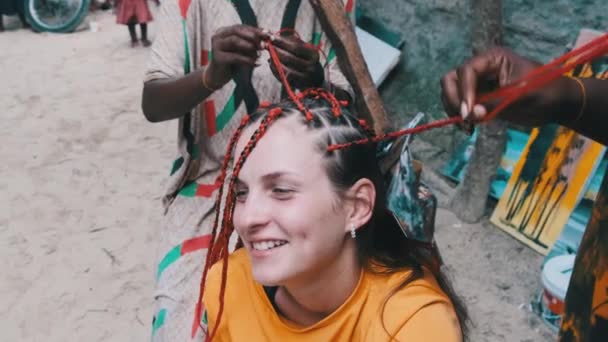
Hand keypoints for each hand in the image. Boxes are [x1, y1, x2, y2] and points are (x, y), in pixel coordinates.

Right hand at [206, 25, 268, 89]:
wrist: (218, 77)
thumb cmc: (233, 62)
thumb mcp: (243, 51)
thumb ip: (251, 43)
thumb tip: (268, 38)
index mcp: (225, 31)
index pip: (242, 27)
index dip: (256, 30)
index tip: (269, 34)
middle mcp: (218, 36)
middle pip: (237, 31)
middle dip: (253, 36)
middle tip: (265, 44)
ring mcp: (216, 46)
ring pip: (234, 41)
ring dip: (250, 47)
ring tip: (260, 54)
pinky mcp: (217, 58)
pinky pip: (235, 57)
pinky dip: (248, 60)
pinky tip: (257, 63)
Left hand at [268, 34, 323, 88]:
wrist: (315, 79)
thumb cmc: (305, 59)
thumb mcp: (303, 48)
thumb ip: (290, 41)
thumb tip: (272, 34)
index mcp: (313, 54)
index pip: (295, 47)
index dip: (282, 42)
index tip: (271, 37)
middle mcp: (311, 66)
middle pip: (289, 58)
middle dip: (275, 51)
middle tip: (265, 45)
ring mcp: (305, 77)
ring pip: (285, 69)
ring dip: (274, 61)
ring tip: (268, 55)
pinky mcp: (298, 85)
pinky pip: (284, 78)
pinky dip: (275, 70)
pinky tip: (271, 64)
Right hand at [440, 47, 572, 126]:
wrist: (556, 104)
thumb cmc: (545, 93)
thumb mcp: (522, 97)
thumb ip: (494, 103)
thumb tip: (470, 114)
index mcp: (493, 59)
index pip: (467, 71)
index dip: (464, 91)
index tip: (468, 113)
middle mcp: (481, 69)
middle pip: (451, 80)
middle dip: (453, 100)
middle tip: (465, 119)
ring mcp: (477, 84)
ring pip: (450, 93)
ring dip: (454, 110)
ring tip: (468, 127)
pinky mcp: (478, 99)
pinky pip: (459, 106)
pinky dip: (460, 117)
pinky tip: (470, 129)